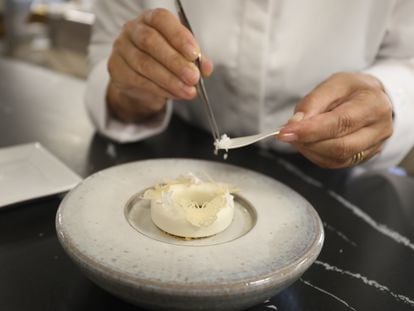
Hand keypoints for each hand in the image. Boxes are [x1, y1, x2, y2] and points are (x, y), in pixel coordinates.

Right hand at [106, 8, 212, 121]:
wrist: (141, 81)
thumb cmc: (164, 61)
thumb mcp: (182, 56)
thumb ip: (195, 59)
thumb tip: (205, 67)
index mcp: (151, 19)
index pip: (162, 20)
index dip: (179, 37)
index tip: (195, 54)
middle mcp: (133, 29)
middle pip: (151, 42)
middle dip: (175, 62)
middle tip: (193, 77)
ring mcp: (121, 49)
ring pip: (144, 64)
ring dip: (169, 80)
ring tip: (187, 90)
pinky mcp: (116, 69)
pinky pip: (138, 80)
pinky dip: (160, 89)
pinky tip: (174, 94)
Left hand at [278, 72, 392, 167]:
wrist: (371, 99)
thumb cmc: (351, 90)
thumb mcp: (333, 84)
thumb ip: (313, 102)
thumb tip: (295, 124)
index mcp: (373, 104)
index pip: (341, 122)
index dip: (310, 130)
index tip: (285, 132)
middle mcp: (379, 128)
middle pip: (339, 146)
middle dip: (307, 142)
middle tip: (287, 133)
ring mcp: (373, 147)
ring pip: (336, 158)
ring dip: (309, 149)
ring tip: (297, 136)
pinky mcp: (362, 158)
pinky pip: (334, 163)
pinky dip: (315, 155)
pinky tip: (306, 144)